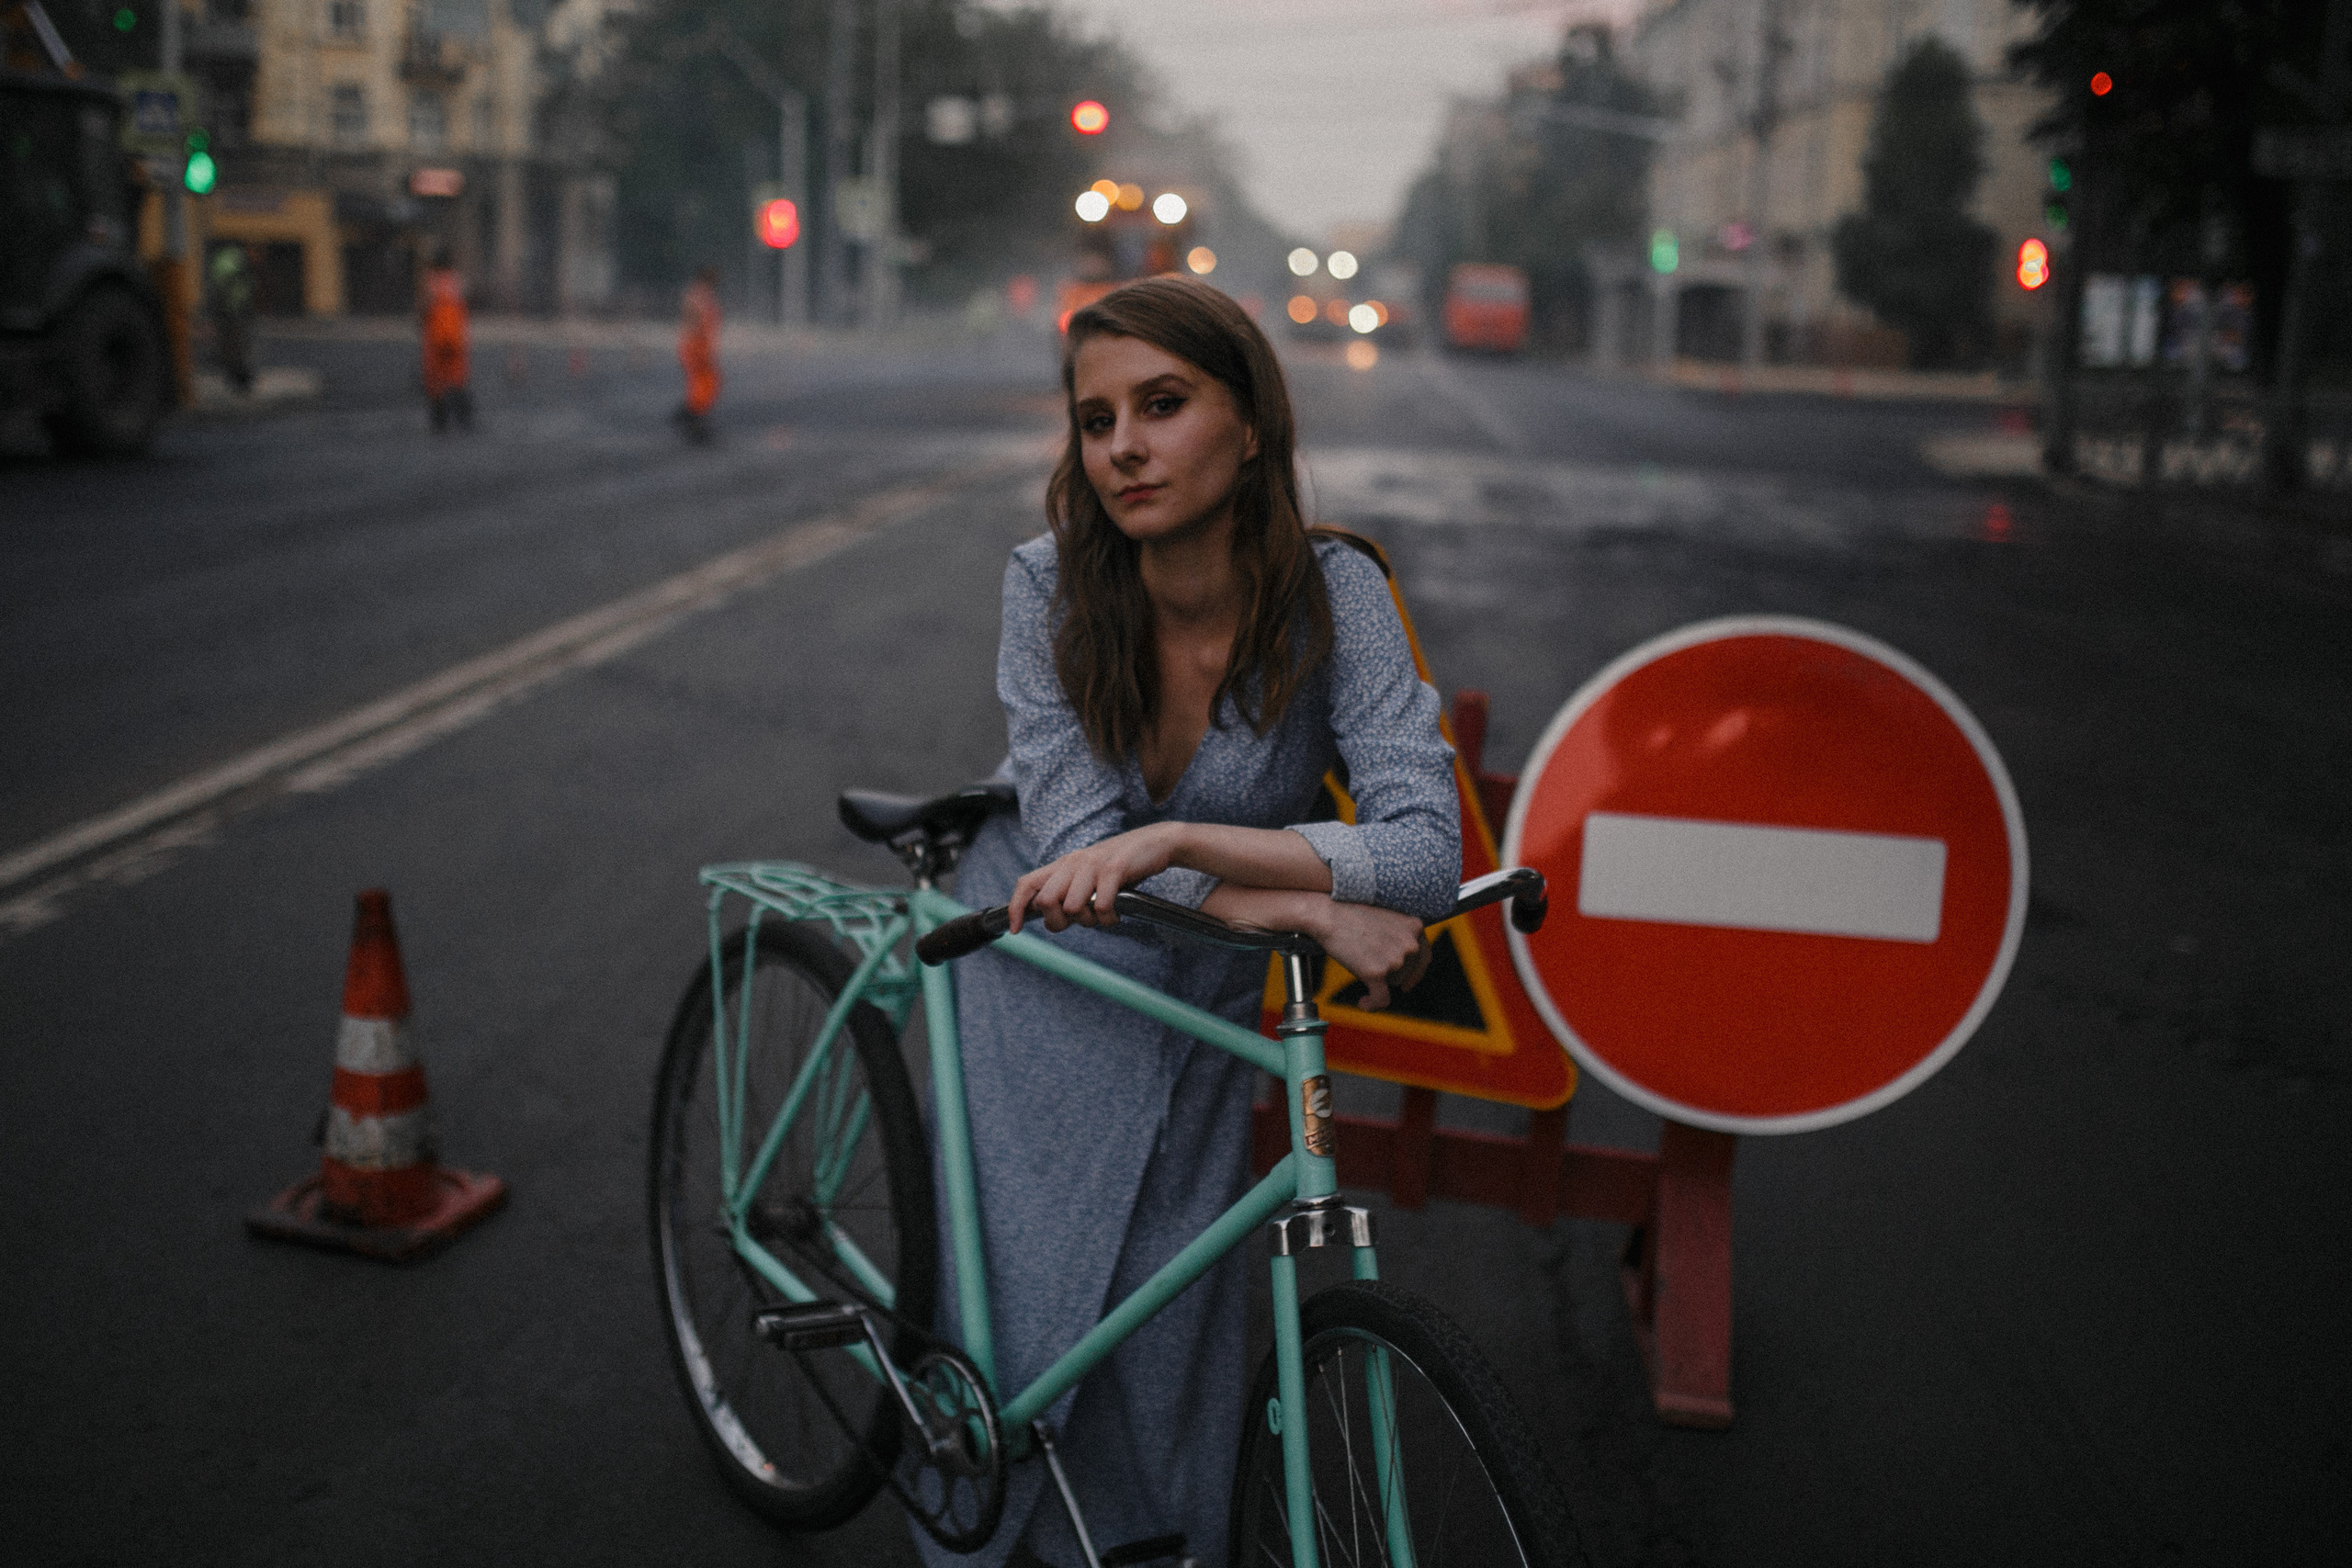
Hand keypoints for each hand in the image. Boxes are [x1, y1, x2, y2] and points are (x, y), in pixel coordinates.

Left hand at [1005, 824, 1181, 933]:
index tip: (1015, 930)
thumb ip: (1068, 891)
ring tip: (1102, 916)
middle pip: (1046, 901)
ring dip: (1089, 921)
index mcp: (1064, 865)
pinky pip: (1102, 907)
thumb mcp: (1088, 874)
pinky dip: (1109, 919)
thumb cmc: (1121, 865)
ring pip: (1073, 908)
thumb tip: (1052, 919)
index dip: (1016, 908)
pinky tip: (1116, 914)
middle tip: (1079, 922)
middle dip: (1058, 922)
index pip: (1027, 883)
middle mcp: (1073, 863)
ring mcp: (1093, 865)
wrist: (1155, 842)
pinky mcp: (1114, 869)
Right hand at [1312, 902, 1432, 1011]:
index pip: (1424, 956)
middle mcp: (1410, 943)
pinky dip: (1372, 1005)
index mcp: (1415, 926)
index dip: (1416, 973)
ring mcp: (1395, 959)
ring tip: (1358, 964)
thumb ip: (1400, 936)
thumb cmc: (1351, 915)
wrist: (1328, 915)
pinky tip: (1363, 1003)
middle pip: (1407, 973)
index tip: (1408, 985)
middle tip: (1369, 963)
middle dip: (1390, 974)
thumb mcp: (1386, 918)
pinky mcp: (1377, 973)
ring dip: (1378, 981)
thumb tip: (1403, 961)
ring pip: (1393, 984)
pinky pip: (1381, 1000)